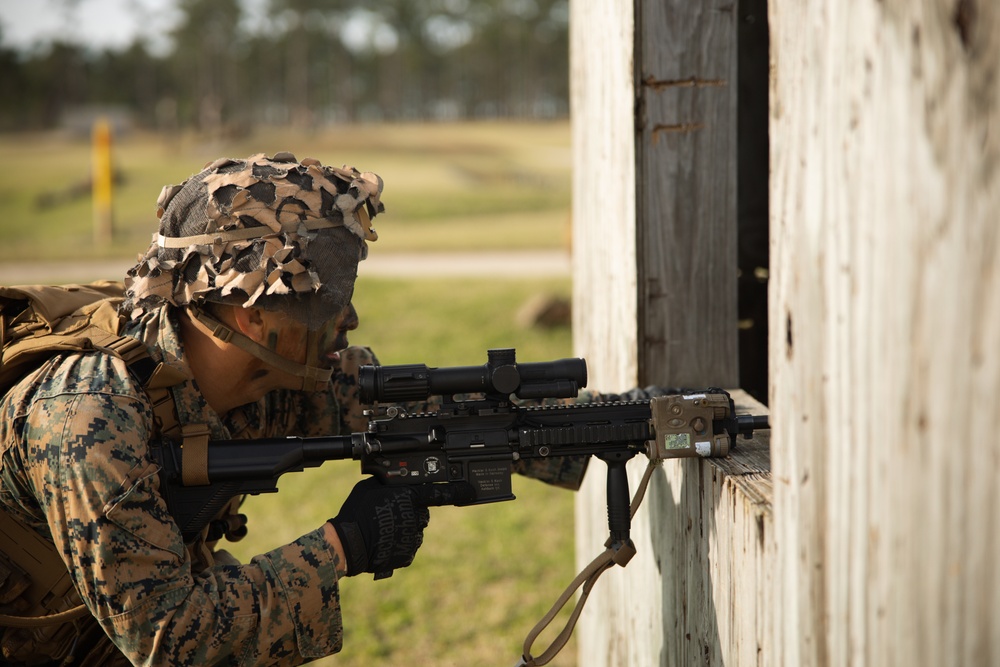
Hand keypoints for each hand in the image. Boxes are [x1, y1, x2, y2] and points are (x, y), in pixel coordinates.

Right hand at [328, 478, 472, 578]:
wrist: (348, 543)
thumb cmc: (357, 511)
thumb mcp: (372, 486)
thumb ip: (390, 483)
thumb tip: (396, 480)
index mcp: (409, 498)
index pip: (437, 493)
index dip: (456, 492)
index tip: (470, 492)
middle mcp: (415, 517)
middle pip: (422, 512)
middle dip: (411, 512)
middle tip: (391, 514)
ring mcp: (413, 537)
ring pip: (415, 530)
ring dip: (405, 529)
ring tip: (383, 530)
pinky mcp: (408, 554)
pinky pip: (408, 546)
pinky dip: (399, 545)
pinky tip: (385, 542)